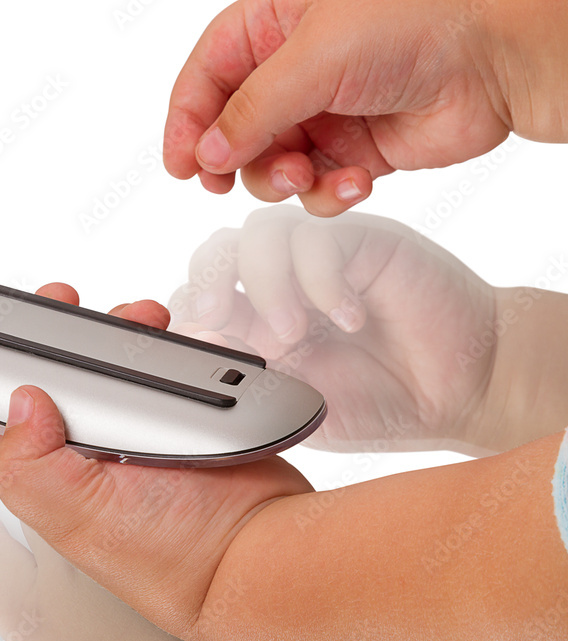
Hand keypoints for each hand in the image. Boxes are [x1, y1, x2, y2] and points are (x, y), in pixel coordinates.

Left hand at [0, 283, 313, 640]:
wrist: (255, 548)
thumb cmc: (168, 553)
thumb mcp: (83, 516)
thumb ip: (34, 467)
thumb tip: (20, 401)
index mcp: (45, 474)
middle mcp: (81, 451)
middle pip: (50, 376)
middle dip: (55, 334)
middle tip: (64, 302)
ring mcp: (127, 431)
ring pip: (104, 365)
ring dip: (112, 333)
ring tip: (136, 317)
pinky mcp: (169, 416)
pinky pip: (154, 366)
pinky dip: (157, 345)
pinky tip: (166, 335)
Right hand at [163, 0, 567, 215]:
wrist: (497, 56)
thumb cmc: (415, 20)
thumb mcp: (314, 57)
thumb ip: (252, 110)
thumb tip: (207, 155)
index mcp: (273, 25)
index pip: (207, 75)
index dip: (187, 120)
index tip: (180, 164)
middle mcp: (293, 71)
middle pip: (234, 130)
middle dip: (237, 160)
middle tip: (229, 181)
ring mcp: (323, 113)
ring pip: (272, 166)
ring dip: (283, 180)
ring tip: (307, 175)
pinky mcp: (354, 152)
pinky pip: (318, 187)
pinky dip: (329, 193)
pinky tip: (355, 180)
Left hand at [168, 205, 501, 453]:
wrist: (462, 389)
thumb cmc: (379, 401)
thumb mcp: (295, 403)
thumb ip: (244, 376)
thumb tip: (192, 342)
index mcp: (251, 322)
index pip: (195, 293)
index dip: (183, 309)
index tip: (191, 341)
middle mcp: (278, 284)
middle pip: (215, 251)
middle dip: (206, 279)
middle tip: (215, 317)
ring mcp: (317, 258)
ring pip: (258, 233)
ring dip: (265, 283)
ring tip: (293, 333)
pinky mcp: (359, 241)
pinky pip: (316, 238)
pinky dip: (321, 278)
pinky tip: (350, 317)